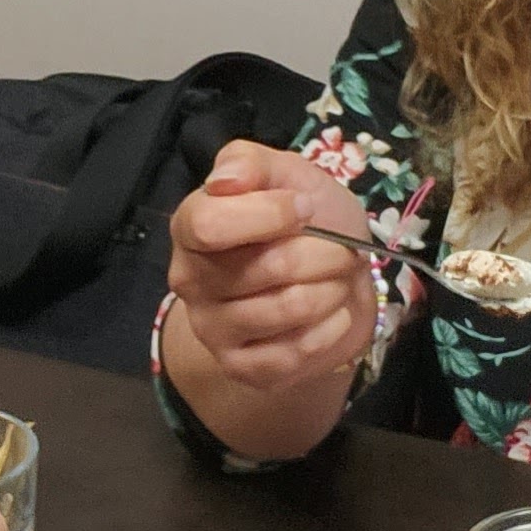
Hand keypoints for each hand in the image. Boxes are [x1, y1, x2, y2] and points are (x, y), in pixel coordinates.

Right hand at [165, 142, 378, 392]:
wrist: (333, 280)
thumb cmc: (307, 221)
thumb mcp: (286, 173)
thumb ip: (249, 162)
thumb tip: (225, 180)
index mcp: (190, 226)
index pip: (208, 224)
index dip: (269, 214)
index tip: (305, 208)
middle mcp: (190, 280)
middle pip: (265, 267)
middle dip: (322, 252)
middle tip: (340, 249)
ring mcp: (212, 329)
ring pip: (286, 309)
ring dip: (330, 290)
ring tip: (336, 280)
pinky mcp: (240, 368)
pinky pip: (291, 354)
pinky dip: (329, 330)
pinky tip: (332, 314)